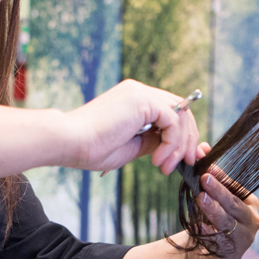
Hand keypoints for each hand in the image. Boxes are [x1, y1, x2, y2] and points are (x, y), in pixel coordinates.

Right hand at [64, 80, 200, 174]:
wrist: (70, 142)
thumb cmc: (92, 148)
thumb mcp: (132, 147)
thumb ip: (153, 141)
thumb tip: (174, 145)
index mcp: (135, 100)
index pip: (171, 112)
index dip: (182, 136)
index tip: (181, 161)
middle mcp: (139, 91)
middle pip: (182, 110)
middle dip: (188, 140)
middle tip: (186, 163)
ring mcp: (141, 92)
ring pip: (181, 115)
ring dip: (179, 145)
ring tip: (164, 167)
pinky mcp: (142, 99)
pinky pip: (173, 120)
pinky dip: (172, 143)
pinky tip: (157, 159)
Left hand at [184, 148, 258, 258]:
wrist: (203, 253)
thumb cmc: (211, 220)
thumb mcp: (211, 197)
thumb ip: (210, 174)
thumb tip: (202, 147)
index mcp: (249, 204)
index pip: (236, 188)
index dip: (222, 178)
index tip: (208, 167)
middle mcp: (251, 221)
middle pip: (234, 204)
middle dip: (219, 191)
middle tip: (205, 179)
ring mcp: (244, 240)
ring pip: (227, 223)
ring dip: (214, 210)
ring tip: (201, 198)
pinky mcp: (232, 255)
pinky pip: (220, 243)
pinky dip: (210, 234)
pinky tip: (200, 226)